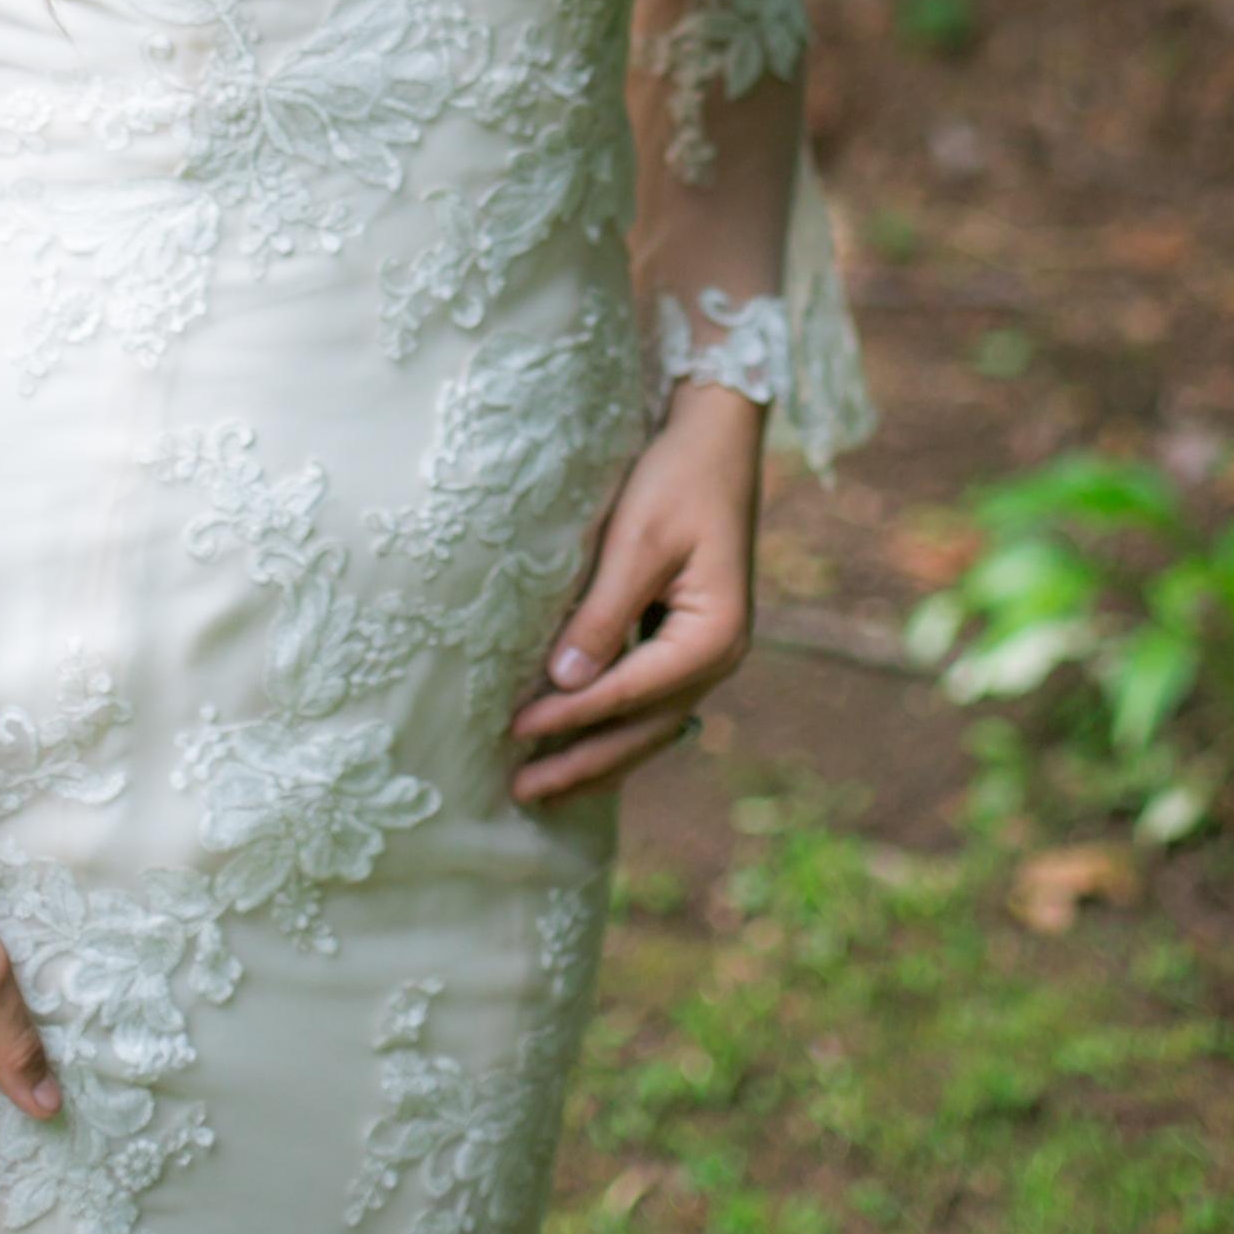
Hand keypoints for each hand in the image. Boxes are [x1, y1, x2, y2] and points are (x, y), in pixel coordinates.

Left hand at [507, 380, 762, 804]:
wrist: (715, 439)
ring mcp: (708, 654)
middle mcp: (719, 657)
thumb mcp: (635, 540)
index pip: (629, 691)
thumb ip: (602, 613)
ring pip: (648, 725)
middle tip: (522, 793)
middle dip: (582, 763)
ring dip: (597, 758)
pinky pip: (650, 701)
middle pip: (643, 728)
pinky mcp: (689, 641)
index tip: (515, 732)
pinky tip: (579, 747)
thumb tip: (565, 682)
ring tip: (543, 789)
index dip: (570, 716)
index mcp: (714, 636)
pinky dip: (614, 728)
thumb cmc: (675, 479)